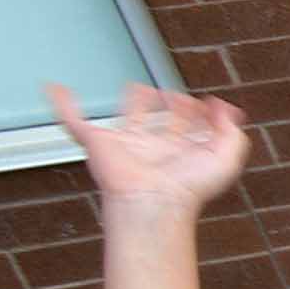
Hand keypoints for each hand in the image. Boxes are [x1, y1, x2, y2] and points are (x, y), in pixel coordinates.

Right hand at [51, 81, 251, 214]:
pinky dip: (62, 105)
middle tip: (176, 96)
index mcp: (182, 152)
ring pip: (127, 118)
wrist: (154, 200)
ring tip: (138, 88)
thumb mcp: (226, 159)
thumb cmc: (187, 188)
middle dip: (170, 107)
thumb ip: (232, 132)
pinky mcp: (98, 144)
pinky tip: (57, 90)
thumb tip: (225, 109)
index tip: (211, 105)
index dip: (204, 114)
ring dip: (132, 102)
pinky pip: (73, 121)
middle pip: (161, 122)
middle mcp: (155, 149)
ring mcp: (125, 145)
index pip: (192, 128)